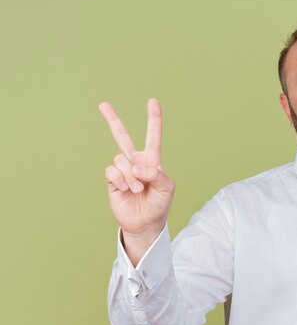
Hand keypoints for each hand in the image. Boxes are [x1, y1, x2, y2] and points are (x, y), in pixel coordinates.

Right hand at [100, 98, 174, 241]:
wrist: (145, 223)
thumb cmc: (159, 204)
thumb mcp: (167, 188)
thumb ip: (156, 174)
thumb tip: (137, 166)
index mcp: (152, 160)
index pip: (153, 136)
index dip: (154, 119)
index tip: (153, 101)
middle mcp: (136, 161)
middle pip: (122, 136)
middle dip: (112, 120)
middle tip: (103, 104)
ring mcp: (123, 170)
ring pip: (121, 159)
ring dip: (130, 175)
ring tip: (137, 189)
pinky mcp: (112, 180)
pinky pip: (112, 171)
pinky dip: (120, 179)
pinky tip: (126, 189)